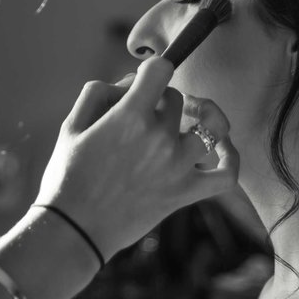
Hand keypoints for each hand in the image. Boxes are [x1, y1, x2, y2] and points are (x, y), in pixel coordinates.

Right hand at [35, 56, 237, 260]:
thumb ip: (99, 92)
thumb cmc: (68, 176)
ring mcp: (177, 166)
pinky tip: (222, 148)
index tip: (141, 83)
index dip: (151, 69)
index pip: (161, 69)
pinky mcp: (186, 193)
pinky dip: (230, 158)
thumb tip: (129, 82)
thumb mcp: (72, 125)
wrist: (74, 230)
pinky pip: (226, 174)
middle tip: (140, 116)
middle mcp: (159, 137)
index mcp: (130, 116)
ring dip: (202, 116)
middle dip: (160, 100)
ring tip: (189, 119)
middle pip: (177, 99)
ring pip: (211, 126)